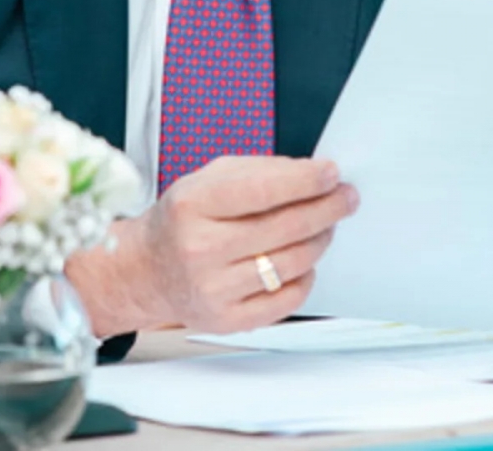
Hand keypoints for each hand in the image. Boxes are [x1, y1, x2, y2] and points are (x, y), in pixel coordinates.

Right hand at [66, 154, 357, 336]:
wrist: (146, 271)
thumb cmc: (183, 219)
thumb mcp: (205, 179)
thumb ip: (256, 172)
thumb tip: (309, 174)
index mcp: (193, 204)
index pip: (261, 190)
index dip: (304, 180)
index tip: (331, 172)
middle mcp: (200, 248)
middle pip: (283, 228)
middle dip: (325, 208)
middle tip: (346, 197)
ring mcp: (213, 289)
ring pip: (290, 264)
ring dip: (319, 240)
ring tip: (326, 225)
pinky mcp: (226, 320)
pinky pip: (284, 301)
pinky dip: (305, 278)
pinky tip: (304, 261)